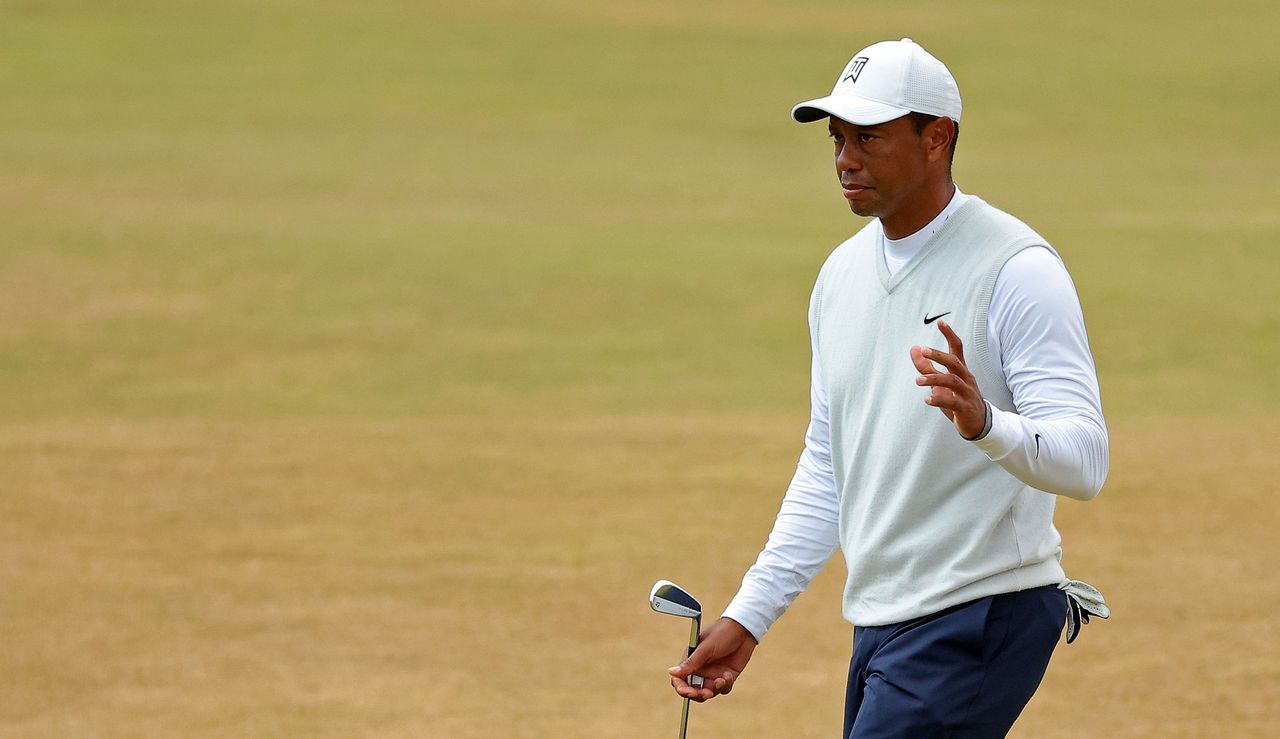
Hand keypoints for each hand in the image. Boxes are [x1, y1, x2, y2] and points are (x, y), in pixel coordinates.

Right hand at [667, 617, 757, 702]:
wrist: (744, 629)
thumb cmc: (722, 632)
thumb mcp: (706, 648)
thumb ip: (691, 662)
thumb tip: (671, 672)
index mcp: (691, 660)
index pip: (679, 679)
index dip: (682, 688)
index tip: (690, 692)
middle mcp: (700, 669)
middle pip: (692, 690)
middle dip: (698, 694)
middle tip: (707, 693)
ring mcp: (713, 673)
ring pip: (708, 692)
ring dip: (714, 690)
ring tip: (721, 680)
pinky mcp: (726, 677)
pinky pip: (723, 689)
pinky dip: (725, 686)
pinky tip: (729, 675)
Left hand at [911, 319, 987, 438]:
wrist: (978, 423)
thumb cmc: (958, 399)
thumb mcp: (941, 382)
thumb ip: (927, 367)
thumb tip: (914, 349)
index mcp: (961, 370)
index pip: (957, 348)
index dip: (950, 335)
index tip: (940, 322)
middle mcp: (966, 378)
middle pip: (954, 362)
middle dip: (938, 355)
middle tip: (922, 350)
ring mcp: (967, 393)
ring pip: (952, 381)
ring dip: (934, 378)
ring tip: (918, 380)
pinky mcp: (965, 408)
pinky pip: (953, 402)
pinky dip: (939, 399)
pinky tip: (927, 399)